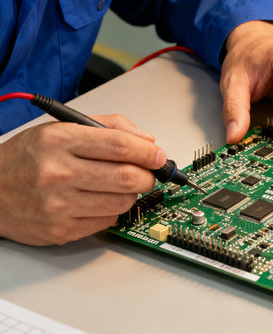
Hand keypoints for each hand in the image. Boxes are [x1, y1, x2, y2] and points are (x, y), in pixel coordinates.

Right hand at [0, 114, 165, 245]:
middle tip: (149, 172)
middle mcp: (58, 173)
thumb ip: (109, 127)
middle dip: (148, 175)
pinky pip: (106, 221)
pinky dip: (114, 210)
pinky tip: (102, 199)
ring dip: (133, 193)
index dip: (148, 151)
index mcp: (61, 141)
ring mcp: (58, 205)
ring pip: (121, 201)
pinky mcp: (59, 231)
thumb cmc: (29, 156)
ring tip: (124, 185)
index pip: (120, 146)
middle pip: (126, 176)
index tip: (159, 155)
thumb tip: (147, 140)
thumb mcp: (63, 127)